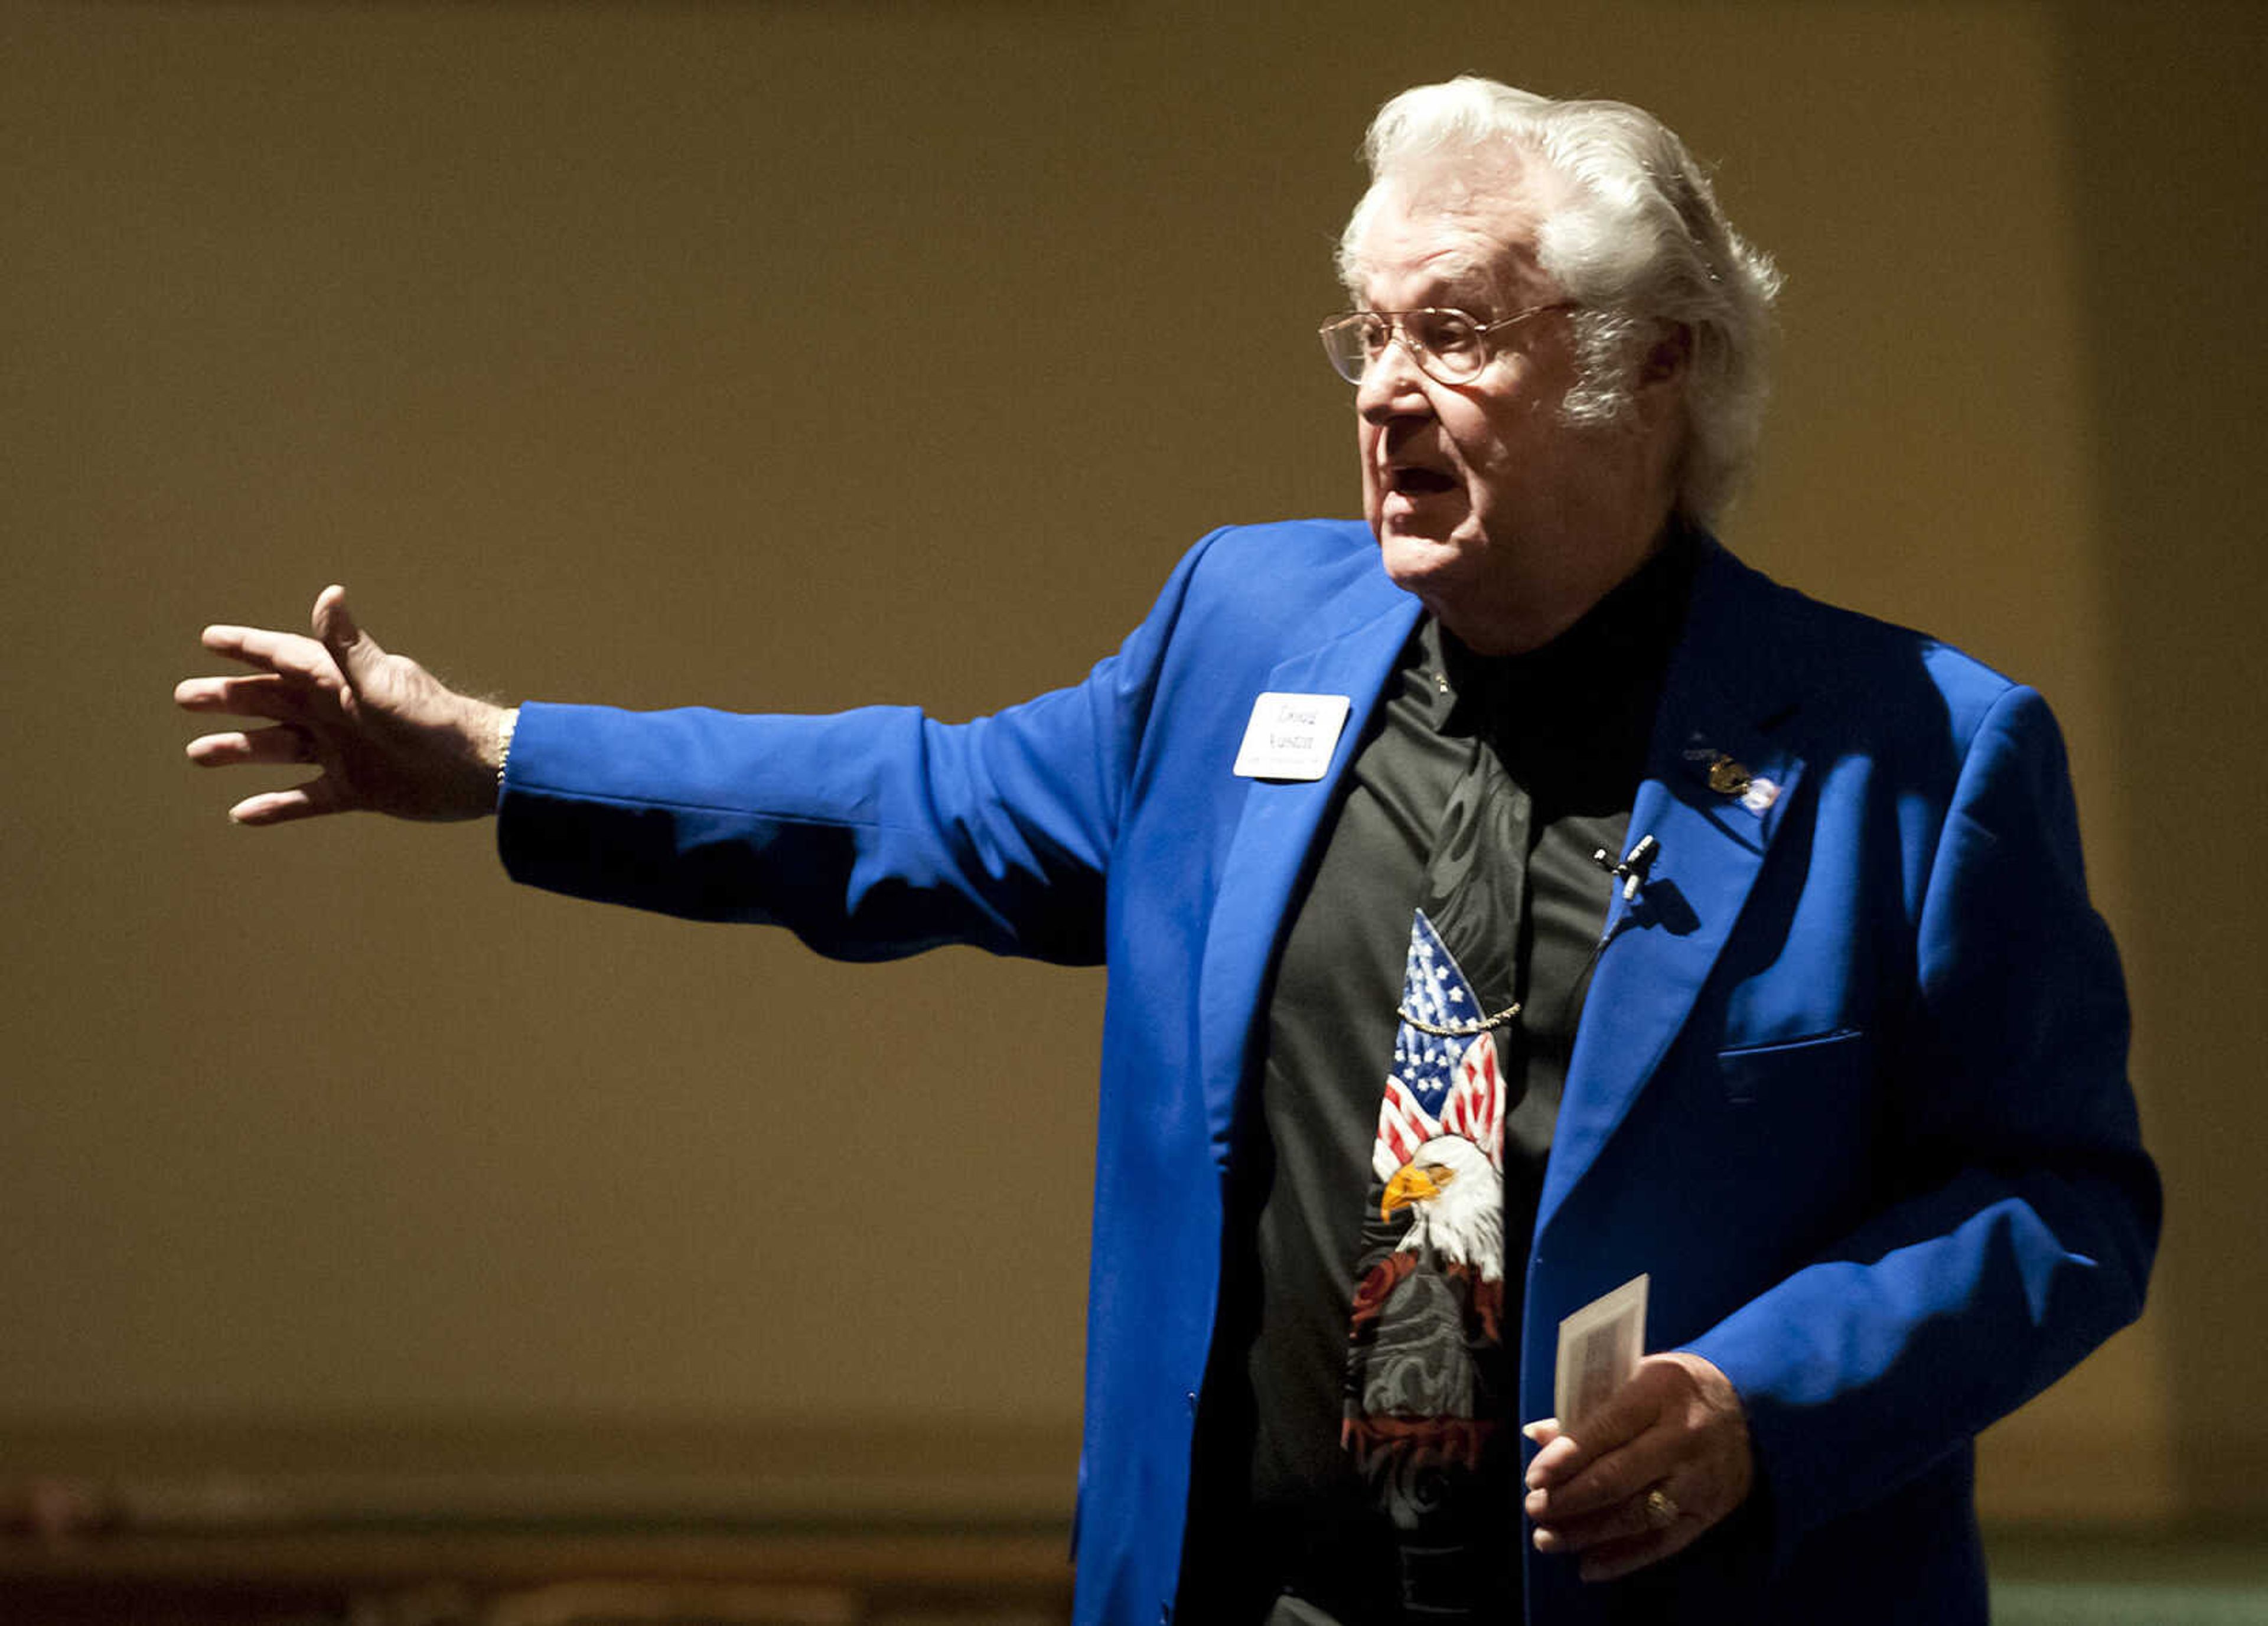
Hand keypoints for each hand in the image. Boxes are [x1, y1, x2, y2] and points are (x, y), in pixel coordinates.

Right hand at [177, 585, 509, 824]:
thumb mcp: (381, 682)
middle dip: (230, 698)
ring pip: (280, 748)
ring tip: (199, 753)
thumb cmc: (431, 720)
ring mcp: (345, 752)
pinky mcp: (357, 789)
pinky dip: (276, 806)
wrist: (476, 770)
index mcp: (340, 682)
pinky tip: (242, 812)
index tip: (209, 638)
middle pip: (271, 701)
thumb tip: (329, 592)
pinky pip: (306, 799)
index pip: (285, 657)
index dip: (248, 647)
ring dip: (241, 750)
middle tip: (186, 698)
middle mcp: (337, 714)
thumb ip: (347, 646)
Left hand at [1521, 1351, 1752, 1582]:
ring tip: (1547, 1539)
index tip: (1535, 1477)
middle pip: (1618, 1477)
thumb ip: (1589, 1408)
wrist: (1750, 1407)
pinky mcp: (1709, 1511)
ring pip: (1636, 1515)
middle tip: (1534, 1508)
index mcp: (1659, 1391)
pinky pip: (1663, 1542)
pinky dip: (1624, 1558)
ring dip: (1587, 1533)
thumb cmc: (1677, 1389)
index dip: (1566, 1457)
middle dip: (1569, 1499)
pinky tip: (1588, 1566)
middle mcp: (1683, 1437)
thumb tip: (1538, 1434)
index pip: (1606, 1429)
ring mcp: (1699, 1479)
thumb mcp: (1636, 1377)